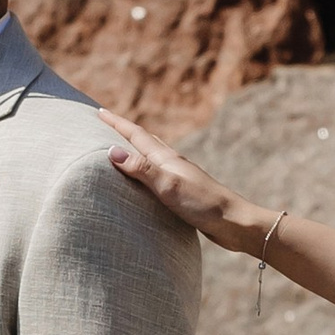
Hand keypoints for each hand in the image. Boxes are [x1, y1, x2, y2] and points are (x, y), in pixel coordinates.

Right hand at [100, 110, 256, 250]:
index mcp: (167, 159)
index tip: (99, 111)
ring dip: (136, 148)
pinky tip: (149, 177)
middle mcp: (173, 163)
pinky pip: (158, 174)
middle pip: (145, 140)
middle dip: (124, 131)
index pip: (136, 135)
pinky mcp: (185, 193)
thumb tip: (111, 151)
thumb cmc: (204, 205)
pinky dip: (147, 168)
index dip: (117, 123)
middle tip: (107, 123)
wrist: (235, 223)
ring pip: (153, 156)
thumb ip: (142, 169)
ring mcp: (180, 177)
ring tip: (124, 146)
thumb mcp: (169, 186)